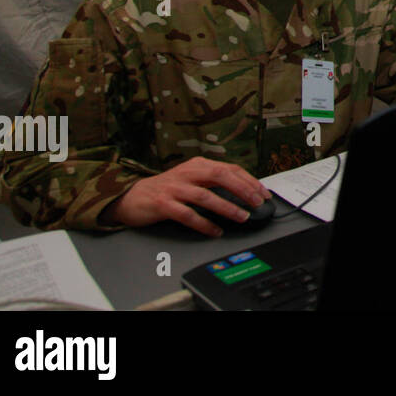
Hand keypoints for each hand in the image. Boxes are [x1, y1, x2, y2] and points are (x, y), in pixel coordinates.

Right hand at [103, 157, 270, 236]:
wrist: (132, 196)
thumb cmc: (166, 189)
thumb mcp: (191, 178)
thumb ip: (212, 182)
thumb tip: (244, 192)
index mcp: (198, 164)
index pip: (229, 168)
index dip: (249, 180)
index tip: (263, 193)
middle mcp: (187, 173)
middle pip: (220, 176)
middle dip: (242, 189)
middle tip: (257, 203)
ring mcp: (174, 188)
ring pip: (205, 196)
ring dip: (226, 207)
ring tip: (242, 217)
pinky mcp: (162, 204)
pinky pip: (187, 214)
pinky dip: (203, 223)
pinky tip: (215, 230)